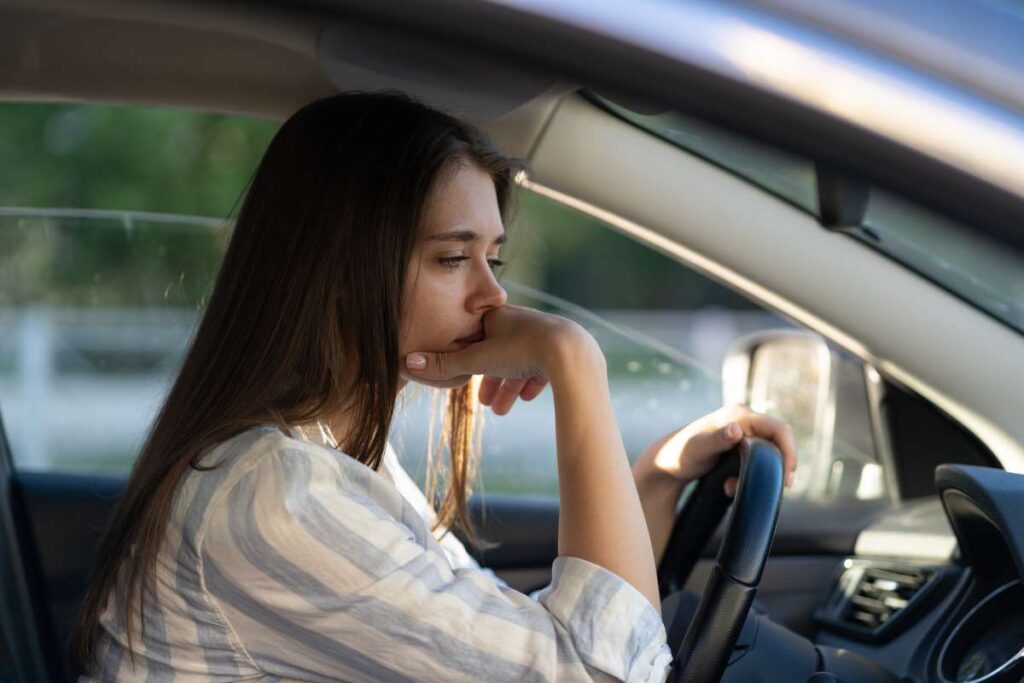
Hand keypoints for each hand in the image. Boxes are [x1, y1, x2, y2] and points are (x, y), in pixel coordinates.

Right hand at [404, 305, 595, 412]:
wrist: (570, 353)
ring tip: (501, 411)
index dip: (467, 359)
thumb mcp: (477, 359)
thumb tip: (408, 362)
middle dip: (489, 379)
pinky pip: (541, 367)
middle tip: (483, 403)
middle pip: (497, 353)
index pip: (475, 337)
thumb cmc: (521, 350)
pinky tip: (527, 397)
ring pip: (519, 363)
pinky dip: (530, 383)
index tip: (462, 378)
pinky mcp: (560, 350)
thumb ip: (444, 364)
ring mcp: (541, 335)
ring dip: (508, 387)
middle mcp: (519, 321)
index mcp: (498, 317)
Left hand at [638, 404, 797, 496]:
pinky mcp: (738, 443)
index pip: (779, 429)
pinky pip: (757, 458)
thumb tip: (736, 429)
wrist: (665, 462)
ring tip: (735, 488)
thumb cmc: (679, 454)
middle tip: (779, 488)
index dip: (790, 451)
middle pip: (778, 440)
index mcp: (738, 414)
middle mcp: (743, 418)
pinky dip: (750, 474)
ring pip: (768, 452)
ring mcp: (742, 430)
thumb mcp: (698, 449)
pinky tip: (730, 487)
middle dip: (779, 465)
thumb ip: (717, 439)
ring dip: (762, 472)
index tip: (788, 477)